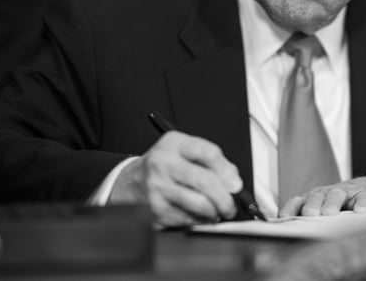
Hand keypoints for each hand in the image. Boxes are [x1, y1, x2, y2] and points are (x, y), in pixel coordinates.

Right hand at [108, 130, 242, 227]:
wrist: (130, 183)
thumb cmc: (164, 166)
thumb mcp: (184, 151)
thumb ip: (211, 161)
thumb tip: (233, 182)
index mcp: (174, 144)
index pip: (208, 153)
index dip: (226, 170)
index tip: (235, 183)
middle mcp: (163, 164)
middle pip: (205, 181)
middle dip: (225, 198)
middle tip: (231, 205)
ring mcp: (158, 189)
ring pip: (199, 204)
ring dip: (215, 212)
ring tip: (217, 211)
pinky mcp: (155, 211)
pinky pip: (188, 219)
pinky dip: (200, 220)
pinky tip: (199, 216)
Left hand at [278, 176, 365, 217]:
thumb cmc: (342, 205)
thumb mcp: (324, 211)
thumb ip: (311, 223)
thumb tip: (292, 244)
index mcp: (314, 199)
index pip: (297, 202)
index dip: (290, 209)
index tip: (283, 219)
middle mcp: (327, 194)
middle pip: (316, 196)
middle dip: (311, 205)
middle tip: (309, 214)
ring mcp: (347, 192)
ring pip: (337, 195)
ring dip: (332, 203)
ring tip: (330, 213)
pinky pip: (363, 197)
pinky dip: (362, 203)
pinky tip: (360, 212)